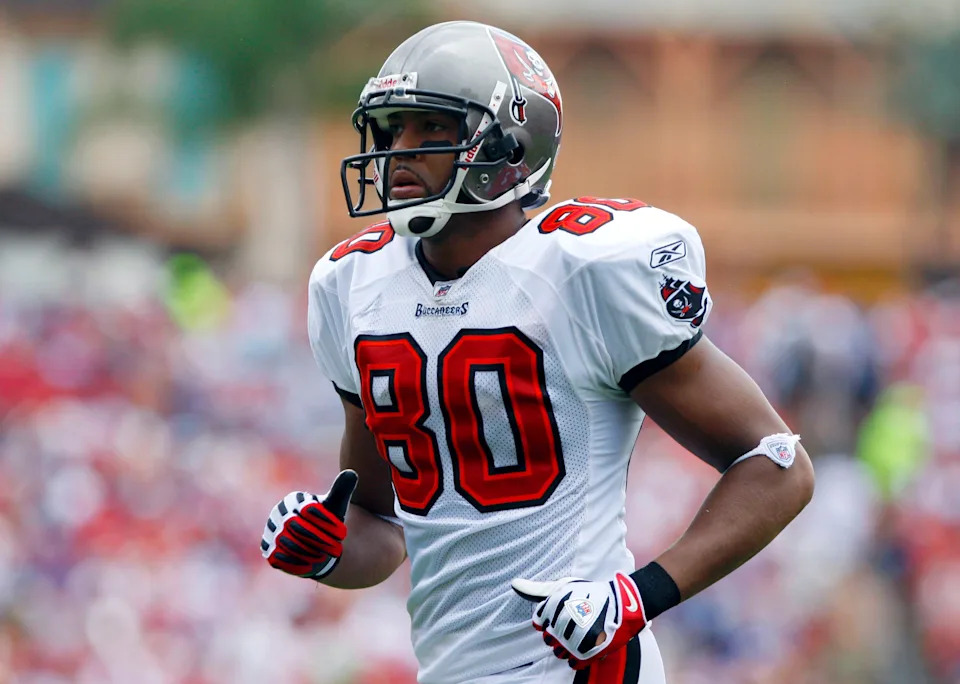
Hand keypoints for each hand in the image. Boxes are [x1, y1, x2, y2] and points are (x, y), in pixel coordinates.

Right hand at [261, 470, 357, 578]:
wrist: (315, 543)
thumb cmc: (326, 521)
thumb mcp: (336, 505)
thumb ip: (342, 489)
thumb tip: (351, 473)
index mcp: (292, 500)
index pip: (308, 510)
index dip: (326, 522)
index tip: (343, 533)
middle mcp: (277, 514)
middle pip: (296, 526)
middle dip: (318, 538)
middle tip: (337, 549)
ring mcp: (270, 532)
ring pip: (287, 542)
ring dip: (308, 552)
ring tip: (326, 557)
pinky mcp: (269, 550)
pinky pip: (278, 557)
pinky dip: (295, 563)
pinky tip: (311, 566)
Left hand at [511, 572, 647, 669]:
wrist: (623, 604)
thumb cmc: (589, 594)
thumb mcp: (563, 586)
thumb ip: (537, 590)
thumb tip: (514, 584)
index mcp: (556, 603)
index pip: (539, 623)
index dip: (549, 621)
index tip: (560, 615)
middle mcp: (564, 620)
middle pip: (548, 639)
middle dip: (557, 635)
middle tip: (572, 626)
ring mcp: (577, 637)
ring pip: (559, 652)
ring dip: (567, 647)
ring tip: (579, 636)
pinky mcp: (590, 651)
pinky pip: (573, 663)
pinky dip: (577, 658)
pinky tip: (585, 648)